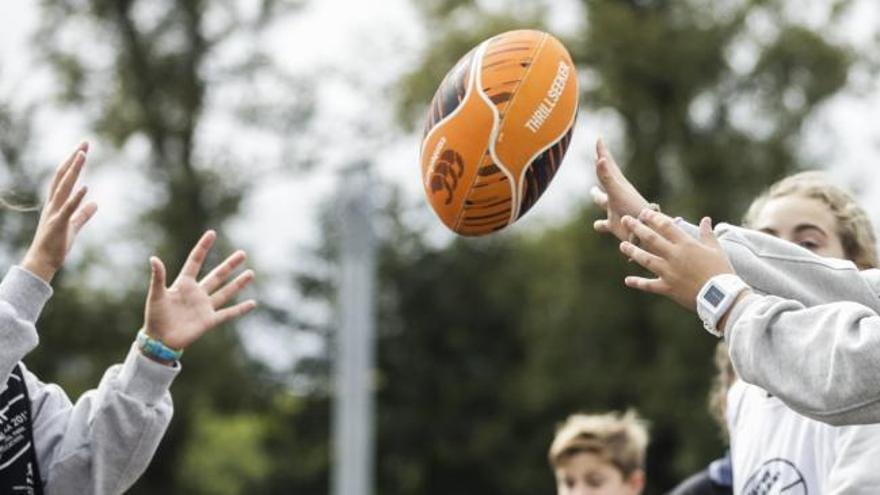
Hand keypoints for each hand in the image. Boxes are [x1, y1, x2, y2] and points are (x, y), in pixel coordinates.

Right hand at [22, 142, 97, 281]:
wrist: (43, 262)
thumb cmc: (56, 245)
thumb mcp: (74, 227)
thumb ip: (83, 214)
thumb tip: (95, 203)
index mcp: (57, 204)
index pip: (65, 178)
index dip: (73, 163)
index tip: (83, 149)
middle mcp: (53, 204)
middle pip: (63, 176)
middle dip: (73, 159)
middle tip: (85, 143)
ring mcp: (54, 213)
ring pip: (63, 187)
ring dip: (73, 170)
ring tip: (82, 155)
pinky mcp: (58, 224)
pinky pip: (67, 208)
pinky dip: (76, 197)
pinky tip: (85, 187)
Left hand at [143, 230, 256, 349]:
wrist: (159, 341)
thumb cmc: (155, 317)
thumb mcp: (156, 295)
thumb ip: (158, 277)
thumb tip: (153, 258)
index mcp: (184, 284)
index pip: (195, 261)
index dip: (203, 247)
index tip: (212, 233)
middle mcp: (197, 293)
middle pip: (217, 275)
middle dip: (230, 264)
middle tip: (242, 253)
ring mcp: (205, 307)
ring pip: (225, 292)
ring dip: (238, 283)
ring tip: (251, 273)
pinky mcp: (209, 320)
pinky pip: (228, 314)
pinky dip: (240, 309)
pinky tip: (252, 303)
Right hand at [590, 138, 650, 241]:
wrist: (646, 230)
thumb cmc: (632, 210)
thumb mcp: (617, 192)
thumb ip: (607, 177)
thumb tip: (600, 159)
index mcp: (617, 184)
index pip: (607, 164)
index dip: (602, 152)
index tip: (599, 139)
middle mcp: (616, 195)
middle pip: (606, 178)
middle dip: (601, 168)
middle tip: (597, 157)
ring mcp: (615, 209)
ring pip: (602, 200)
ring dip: (597, 196)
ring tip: (593, 191)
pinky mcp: (614, 224)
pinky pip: (604, 223)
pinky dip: (599, 224)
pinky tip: (597, 225)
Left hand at [618, 209, 734, 309]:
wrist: (721, 296)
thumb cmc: (721, 271)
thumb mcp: (716, 250)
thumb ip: (707, 234)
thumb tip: (706, 219)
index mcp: (686, 245)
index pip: (666, 227)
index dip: (653, 218)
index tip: (643, 212)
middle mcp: (675, 256)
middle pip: (651, 239)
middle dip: (637, 228)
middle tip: (625, 220)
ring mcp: (669, 272)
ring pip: (646, 260)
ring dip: (633, 251)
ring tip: (622, 245)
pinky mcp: (667, 288)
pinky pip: (649, 285)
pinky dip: (638, 283)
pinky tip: (627, 280)